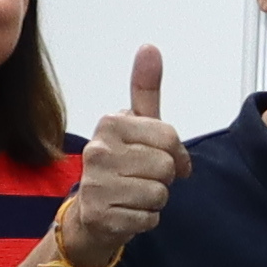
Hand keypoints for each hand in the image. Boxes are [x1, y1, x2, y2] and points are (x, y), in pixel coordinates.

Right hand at [62, 48, 188, 265]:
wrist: (90, 215)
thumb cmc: (120, 166)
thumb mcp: (135, 125)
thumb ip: (145, 89)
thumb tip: (150, 47)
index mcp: (110, 123)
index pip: (169, 137)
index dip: (176, 154)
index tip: (163, 158)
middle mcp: (98, 150)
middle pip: (166, 167)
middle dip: (164, 178)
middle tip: (143, 178)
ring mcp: (96, 184)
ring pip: (159, 194)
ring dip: (155, 200)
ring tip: (134, 195)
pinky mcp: (100, 216)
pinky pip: (149, 218)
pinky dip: (145, 219)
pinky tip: (128, 212)